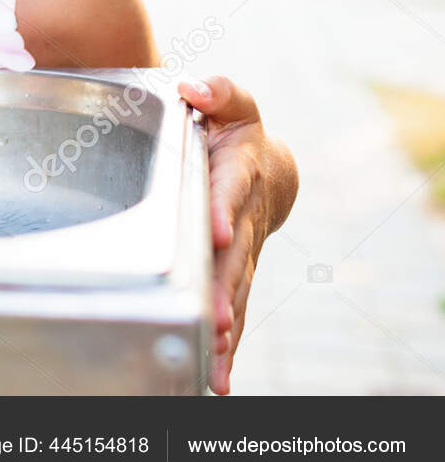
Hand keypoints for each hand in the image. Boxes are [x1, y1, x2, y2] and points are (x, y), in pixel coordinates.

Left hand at [176, 75, 298, 394]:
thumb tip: (193, 85)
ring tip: (216, 353)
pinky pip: (233, 310)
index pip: (229, 190)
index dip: (223, 208)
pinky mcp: (234, 275)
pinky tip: (217, 376)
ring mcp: (243, 251)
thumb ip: (216, 91)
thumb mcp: (231, 103)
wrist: (268, 167)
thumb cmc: (235, 131)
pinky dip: (227, 345)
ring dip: (227, 323)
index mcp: (236, 173)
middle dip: (224, 286)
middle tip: (213, 315)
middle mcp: (244, 219)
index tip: (218, 230)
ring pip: (236, 290)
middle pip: (235, 255)